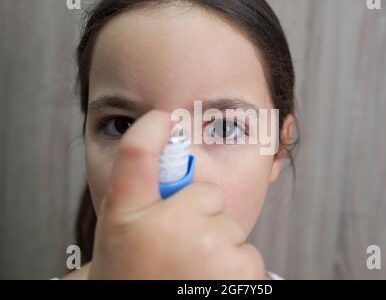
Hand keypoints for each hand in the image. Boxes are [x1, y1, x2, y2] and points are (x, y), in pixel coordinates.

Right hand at [88, 110, 266, 278]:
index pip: (136, 154)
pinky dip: (234, 269)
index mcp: (129, 217)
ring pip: (228, 225)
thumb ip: (141, 195)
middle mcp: (166, 227)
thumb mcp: (124, 234)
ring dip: (216, 246)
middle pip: (205, 193)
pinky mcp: (242, 269)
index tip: (162, 118)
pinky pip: (246, 252)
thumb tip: (164, 143)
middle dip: (199, 216)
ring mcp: (207, 247)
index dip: (151, 129)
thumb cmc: (135, 277)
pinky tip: (209, 284)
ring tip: (191, 273)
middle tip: (178, 249)